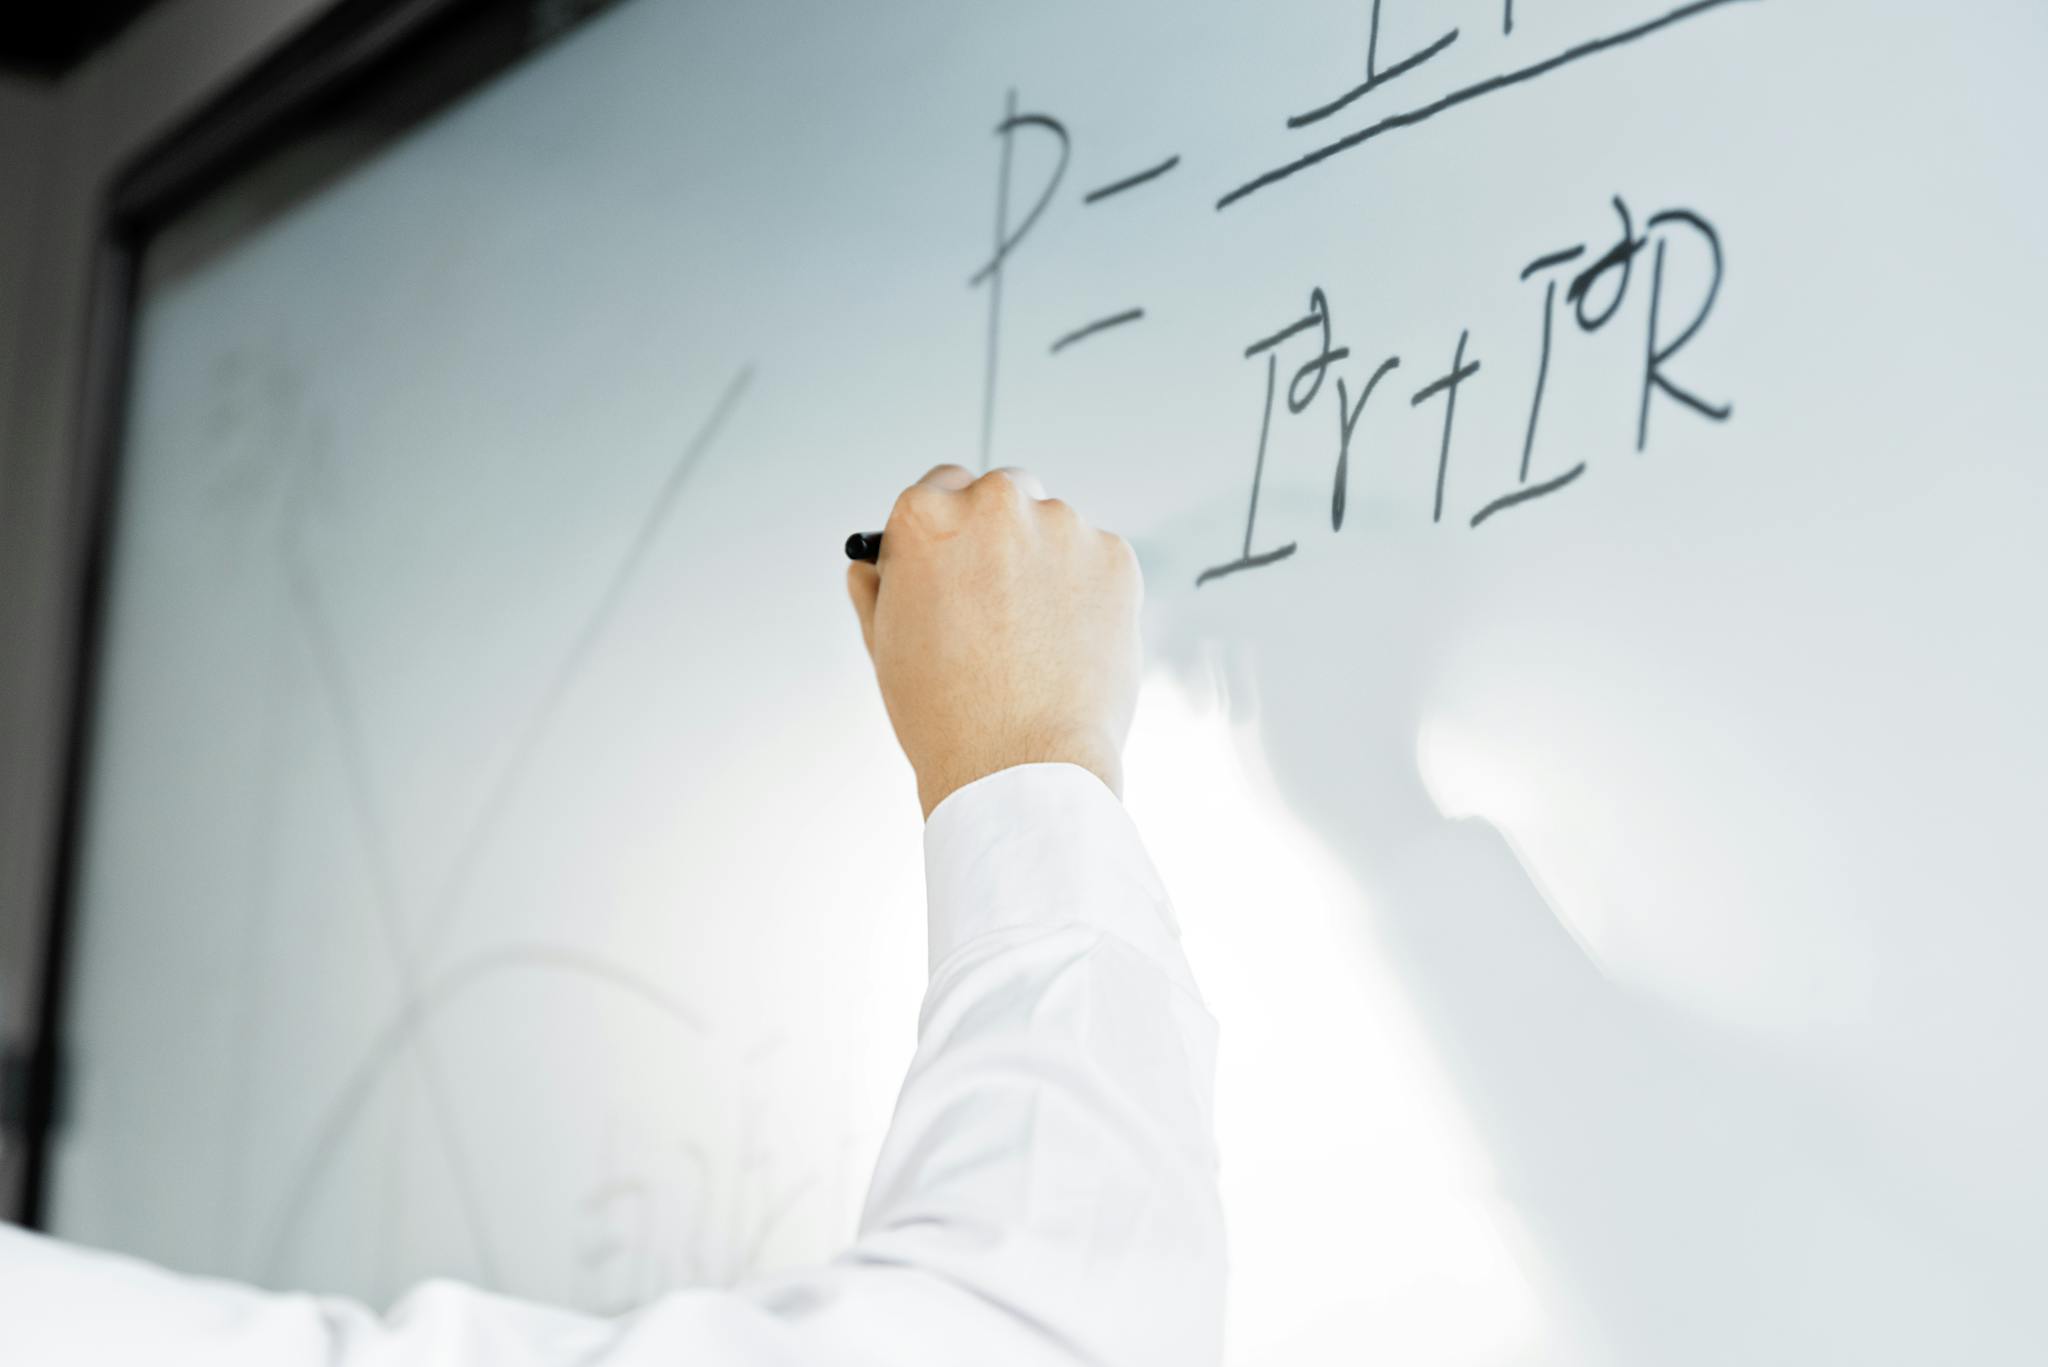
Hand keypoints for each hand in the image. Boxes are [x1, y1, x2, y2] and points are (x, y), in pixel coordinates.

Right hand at [847, 465, 1142, 817]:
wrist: (1022, 765)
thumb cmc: (948, 716)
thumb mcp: (886, 646)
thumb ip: (876, 590)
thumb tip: (868, 566)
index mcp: (927, 516)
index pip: (939, 487)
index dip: (947, 530)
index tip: (957, 557)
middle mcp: (995, 505)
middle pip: (1001, 495)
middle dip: (999, 536)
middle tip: (998, 600)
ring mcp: (1062, 528)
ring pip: (1053, 529)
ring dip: (1045, 564)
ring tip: (1034, 640)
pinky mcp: (1114, 558)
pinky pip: (1096, 562)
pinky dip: (1087, 592)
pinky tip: (1068, 646)